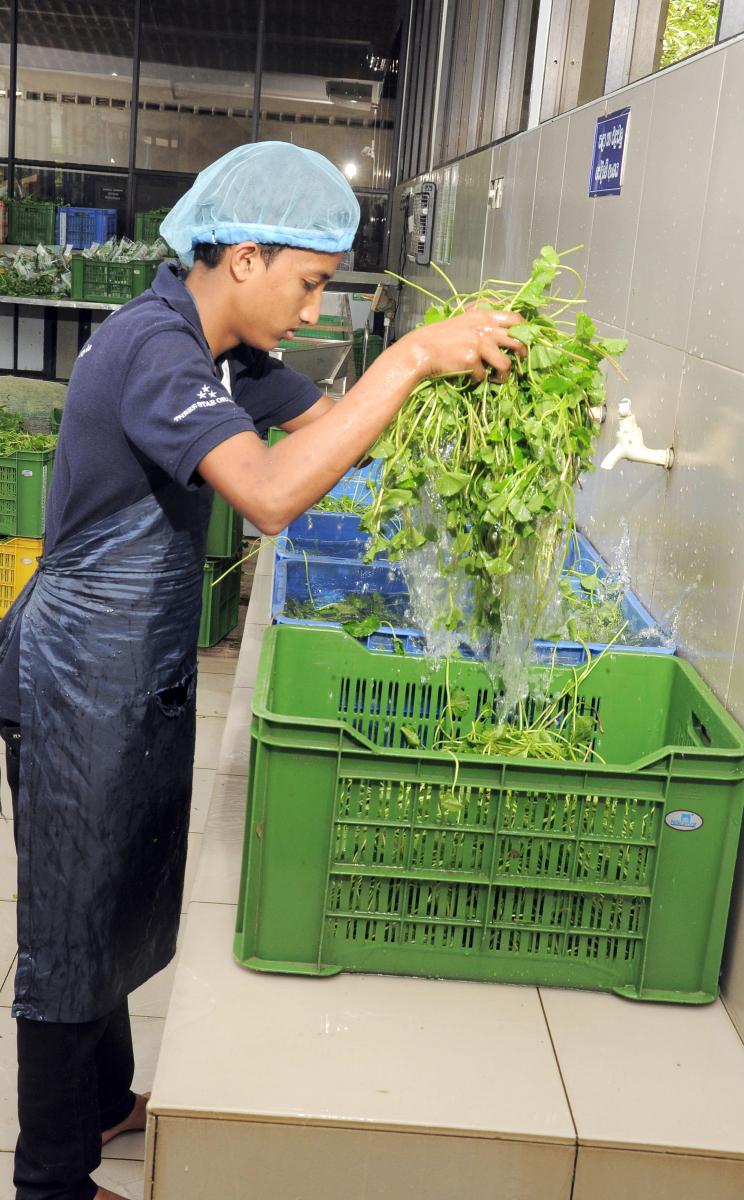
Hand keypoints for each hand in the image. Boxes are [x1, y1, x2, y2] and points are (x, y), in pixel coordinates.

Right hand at [398, 310, 525, 383]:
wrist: (421, 350)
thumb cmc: (441, 337)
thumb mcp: (464, 321)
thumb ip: (482, 321)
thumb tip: (503, 327)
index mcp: (484, 316)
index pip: (515, 319)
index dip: (525, 331)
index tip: (524, 341)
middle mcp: (484, 328)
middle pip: (517, 342)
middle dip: (521, 354)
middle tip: (518, 362)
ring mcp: (479, 344)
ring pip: (505, 364)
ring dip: (504, 375)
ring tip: (498, 379)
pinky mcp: (472, 360)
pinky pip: (484, 375)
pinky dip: (478, 379)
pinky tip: (471, 377)